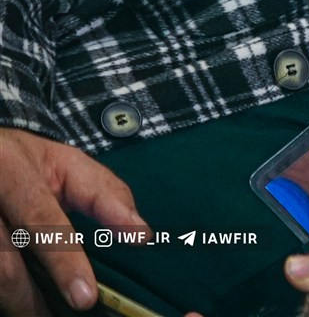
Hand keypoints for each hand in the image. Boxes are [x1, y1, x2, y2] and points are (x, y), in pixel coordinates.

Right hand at [0, 127, 147, 314]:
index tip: (85, 297)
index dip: (64, 261)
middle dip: (33, 301)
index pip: (40, 221)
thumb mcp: (65, 165)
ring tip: (43, 314)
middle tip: (69, 311)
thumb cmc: (26, 163)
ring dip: (18, 303)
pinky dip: (5, 297)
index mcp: (12, 169)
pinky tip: (20, 303)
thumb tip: (138, 233)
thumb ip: (103, 194)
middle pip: (5, 266)